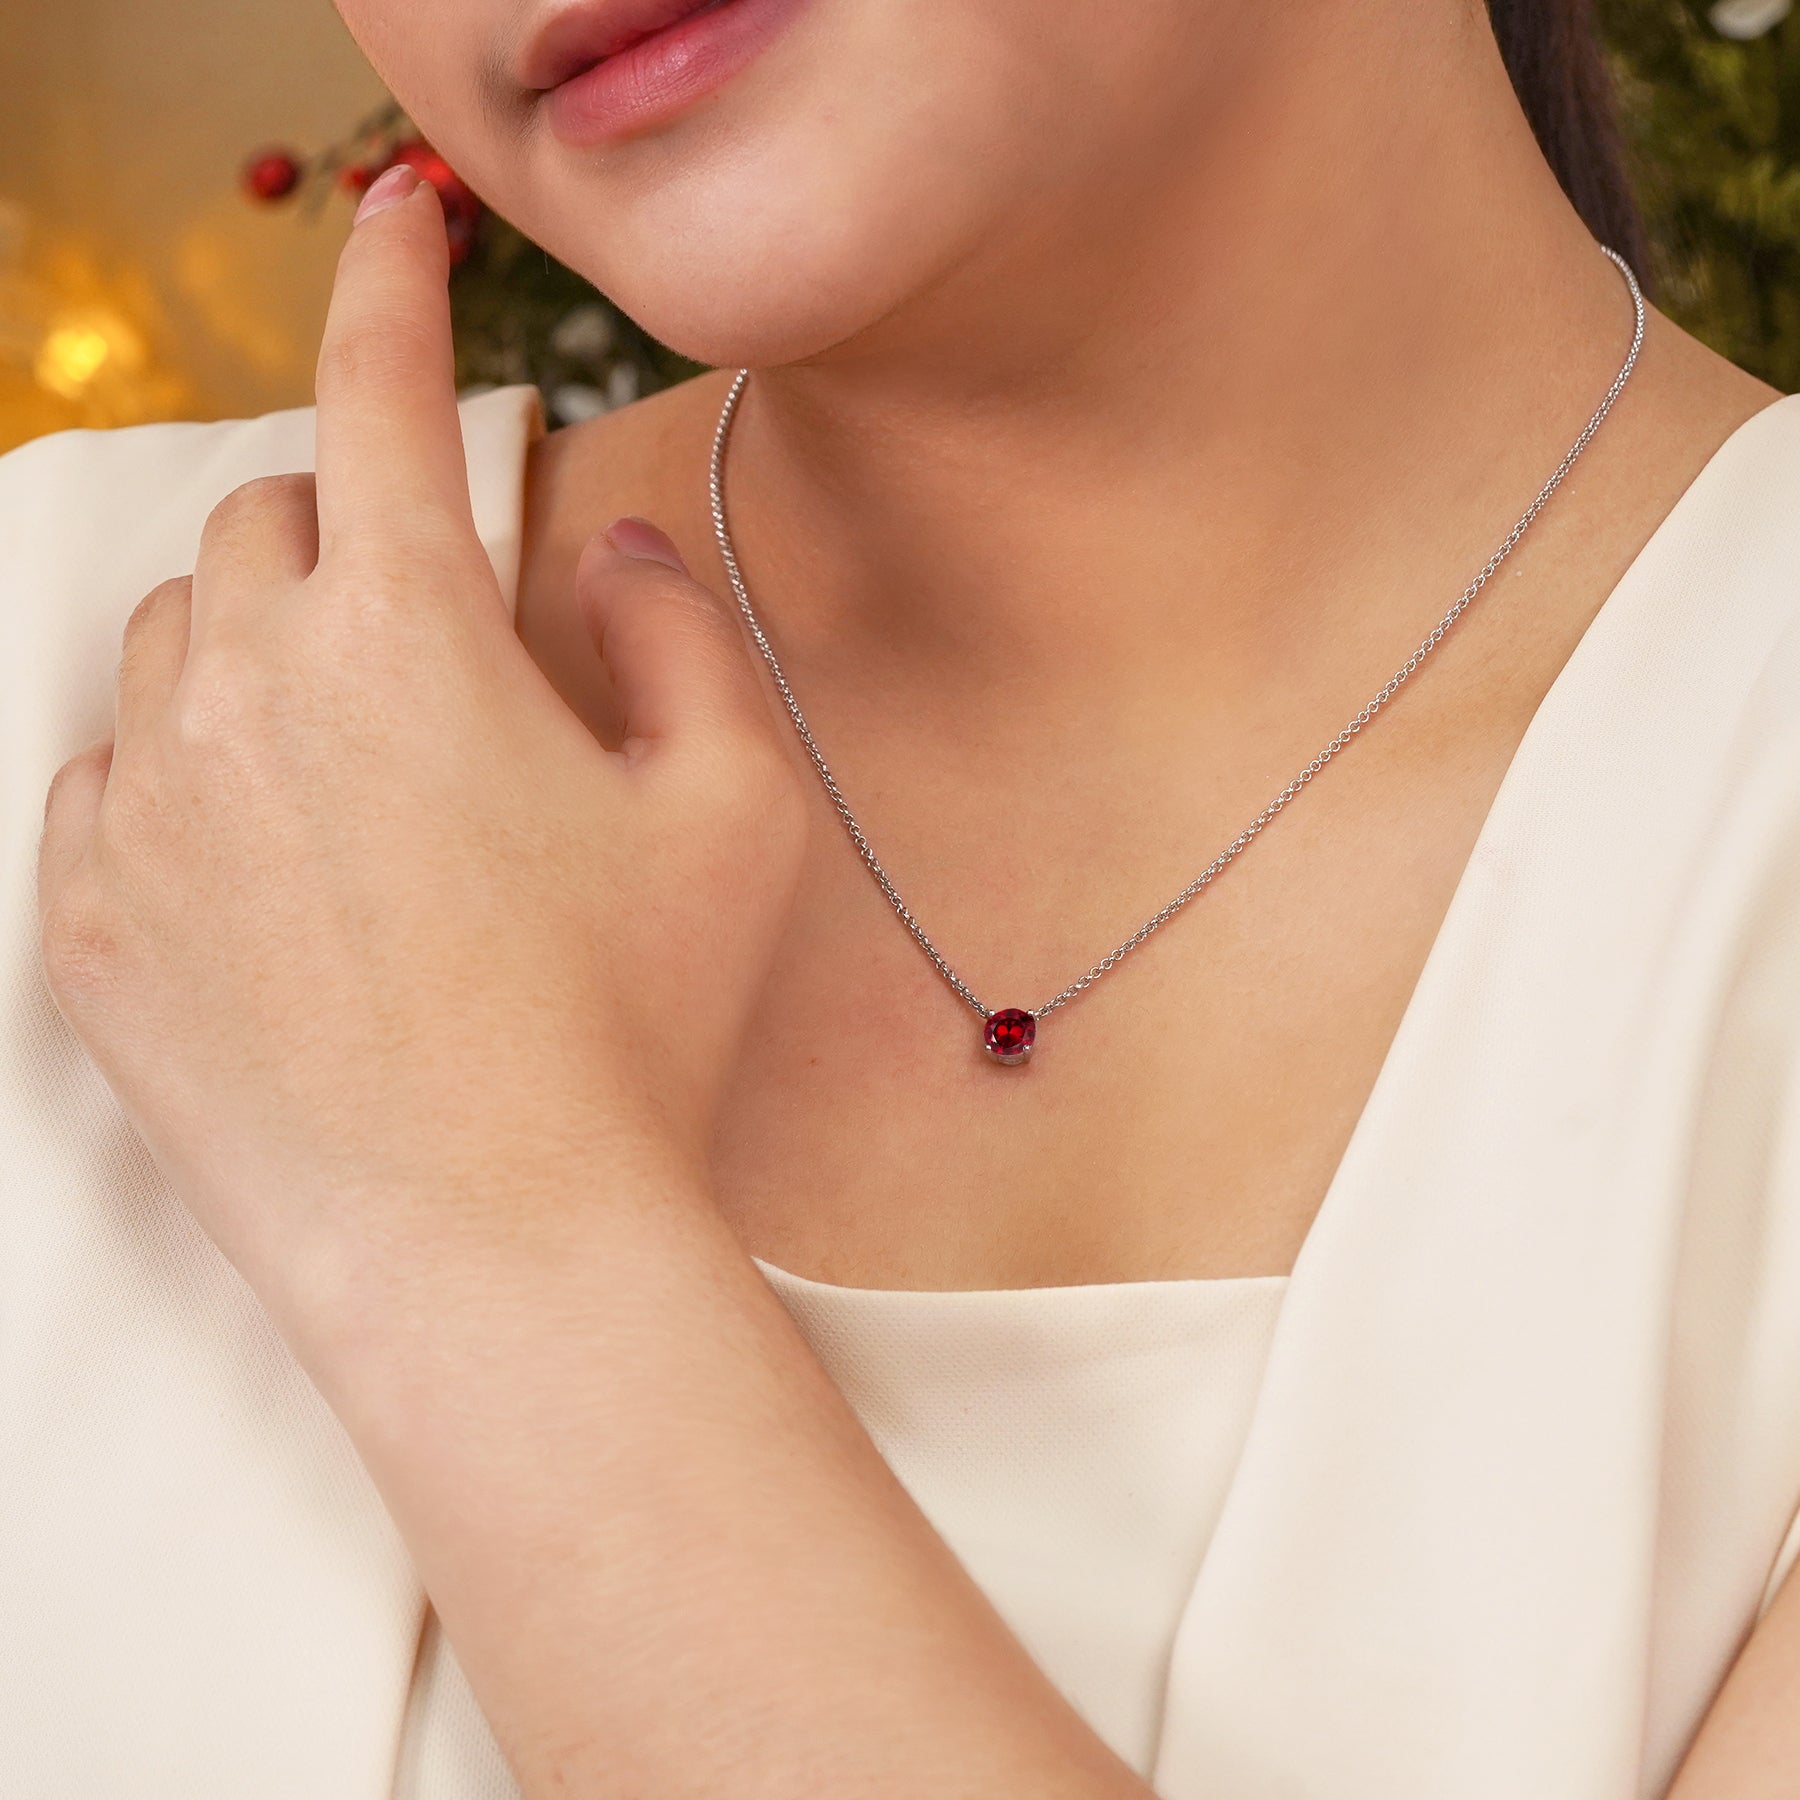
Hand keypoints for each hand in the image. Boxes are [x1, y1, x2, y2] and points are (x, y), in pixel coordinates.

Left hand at [34, 164, 805, 1343]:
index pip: (379, 393)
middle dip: (342, 522)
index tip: (403, 223)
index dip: (396, 284)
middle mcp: (246, 692)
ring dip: (261, 646)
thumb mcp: (733, 813)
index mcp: (407, 636)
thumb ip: (682, 635)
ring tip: (362, 767)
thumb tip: (618, 550)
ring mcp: (146, 813)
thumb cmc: (632, 1031)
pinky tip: (275, 866)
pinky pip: (102, 781)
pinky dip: (181, 774)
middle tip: (428, 620)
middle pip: (263, 513)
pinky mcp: (91, 928)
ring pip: (172, 638)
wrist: (498, 1251)